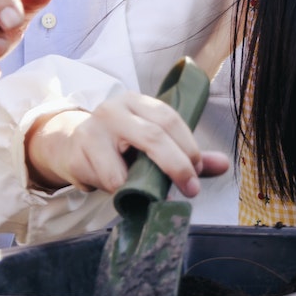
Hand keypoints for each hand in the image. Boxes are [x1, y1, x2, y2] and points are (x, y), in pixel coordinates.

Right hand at [25, 93, 230, 195]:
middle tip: (190, 190)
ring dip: (140, 189)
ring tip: (144, 193)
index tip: (197, 172)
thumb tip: (224, 165)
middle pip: (153, 137)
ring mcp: (92, 131)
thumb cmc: (118, 146)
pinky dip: (119, 193)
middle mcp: (114, 109)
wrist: (70, 146)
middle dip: (176, 167)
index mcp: (137, 101)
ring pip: (124, 171)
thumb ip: (186, 154)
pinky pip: (106, 183)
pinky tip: (118, 190)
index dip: (188, 147)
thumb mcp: (152, 144)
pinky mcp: (78, 154)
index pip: (169, 118)